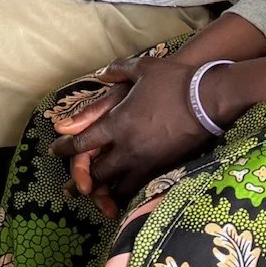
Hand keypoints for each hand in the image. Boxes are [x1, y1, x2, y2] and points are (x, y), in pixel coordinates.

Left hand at [51, 57, 214, 217]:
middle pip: (97, 172)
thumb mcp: (142, 69)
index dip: (65, 149)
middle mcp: (128, 147)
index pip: (82, 143)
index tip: (55, 152)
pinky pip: (142, 188)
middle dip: (81, 181)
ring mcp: (147, 161)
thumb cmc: (174, 81)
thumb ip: (116, 72)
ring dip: (106, 192)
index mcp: (117, 123)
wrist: (210, 98)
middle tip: (71, 188)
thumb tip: (100, 74)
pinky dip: (131, 194)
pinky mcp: (166, 168)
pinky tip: (127, 195)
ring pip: (119, 186)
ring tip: (98, 198)